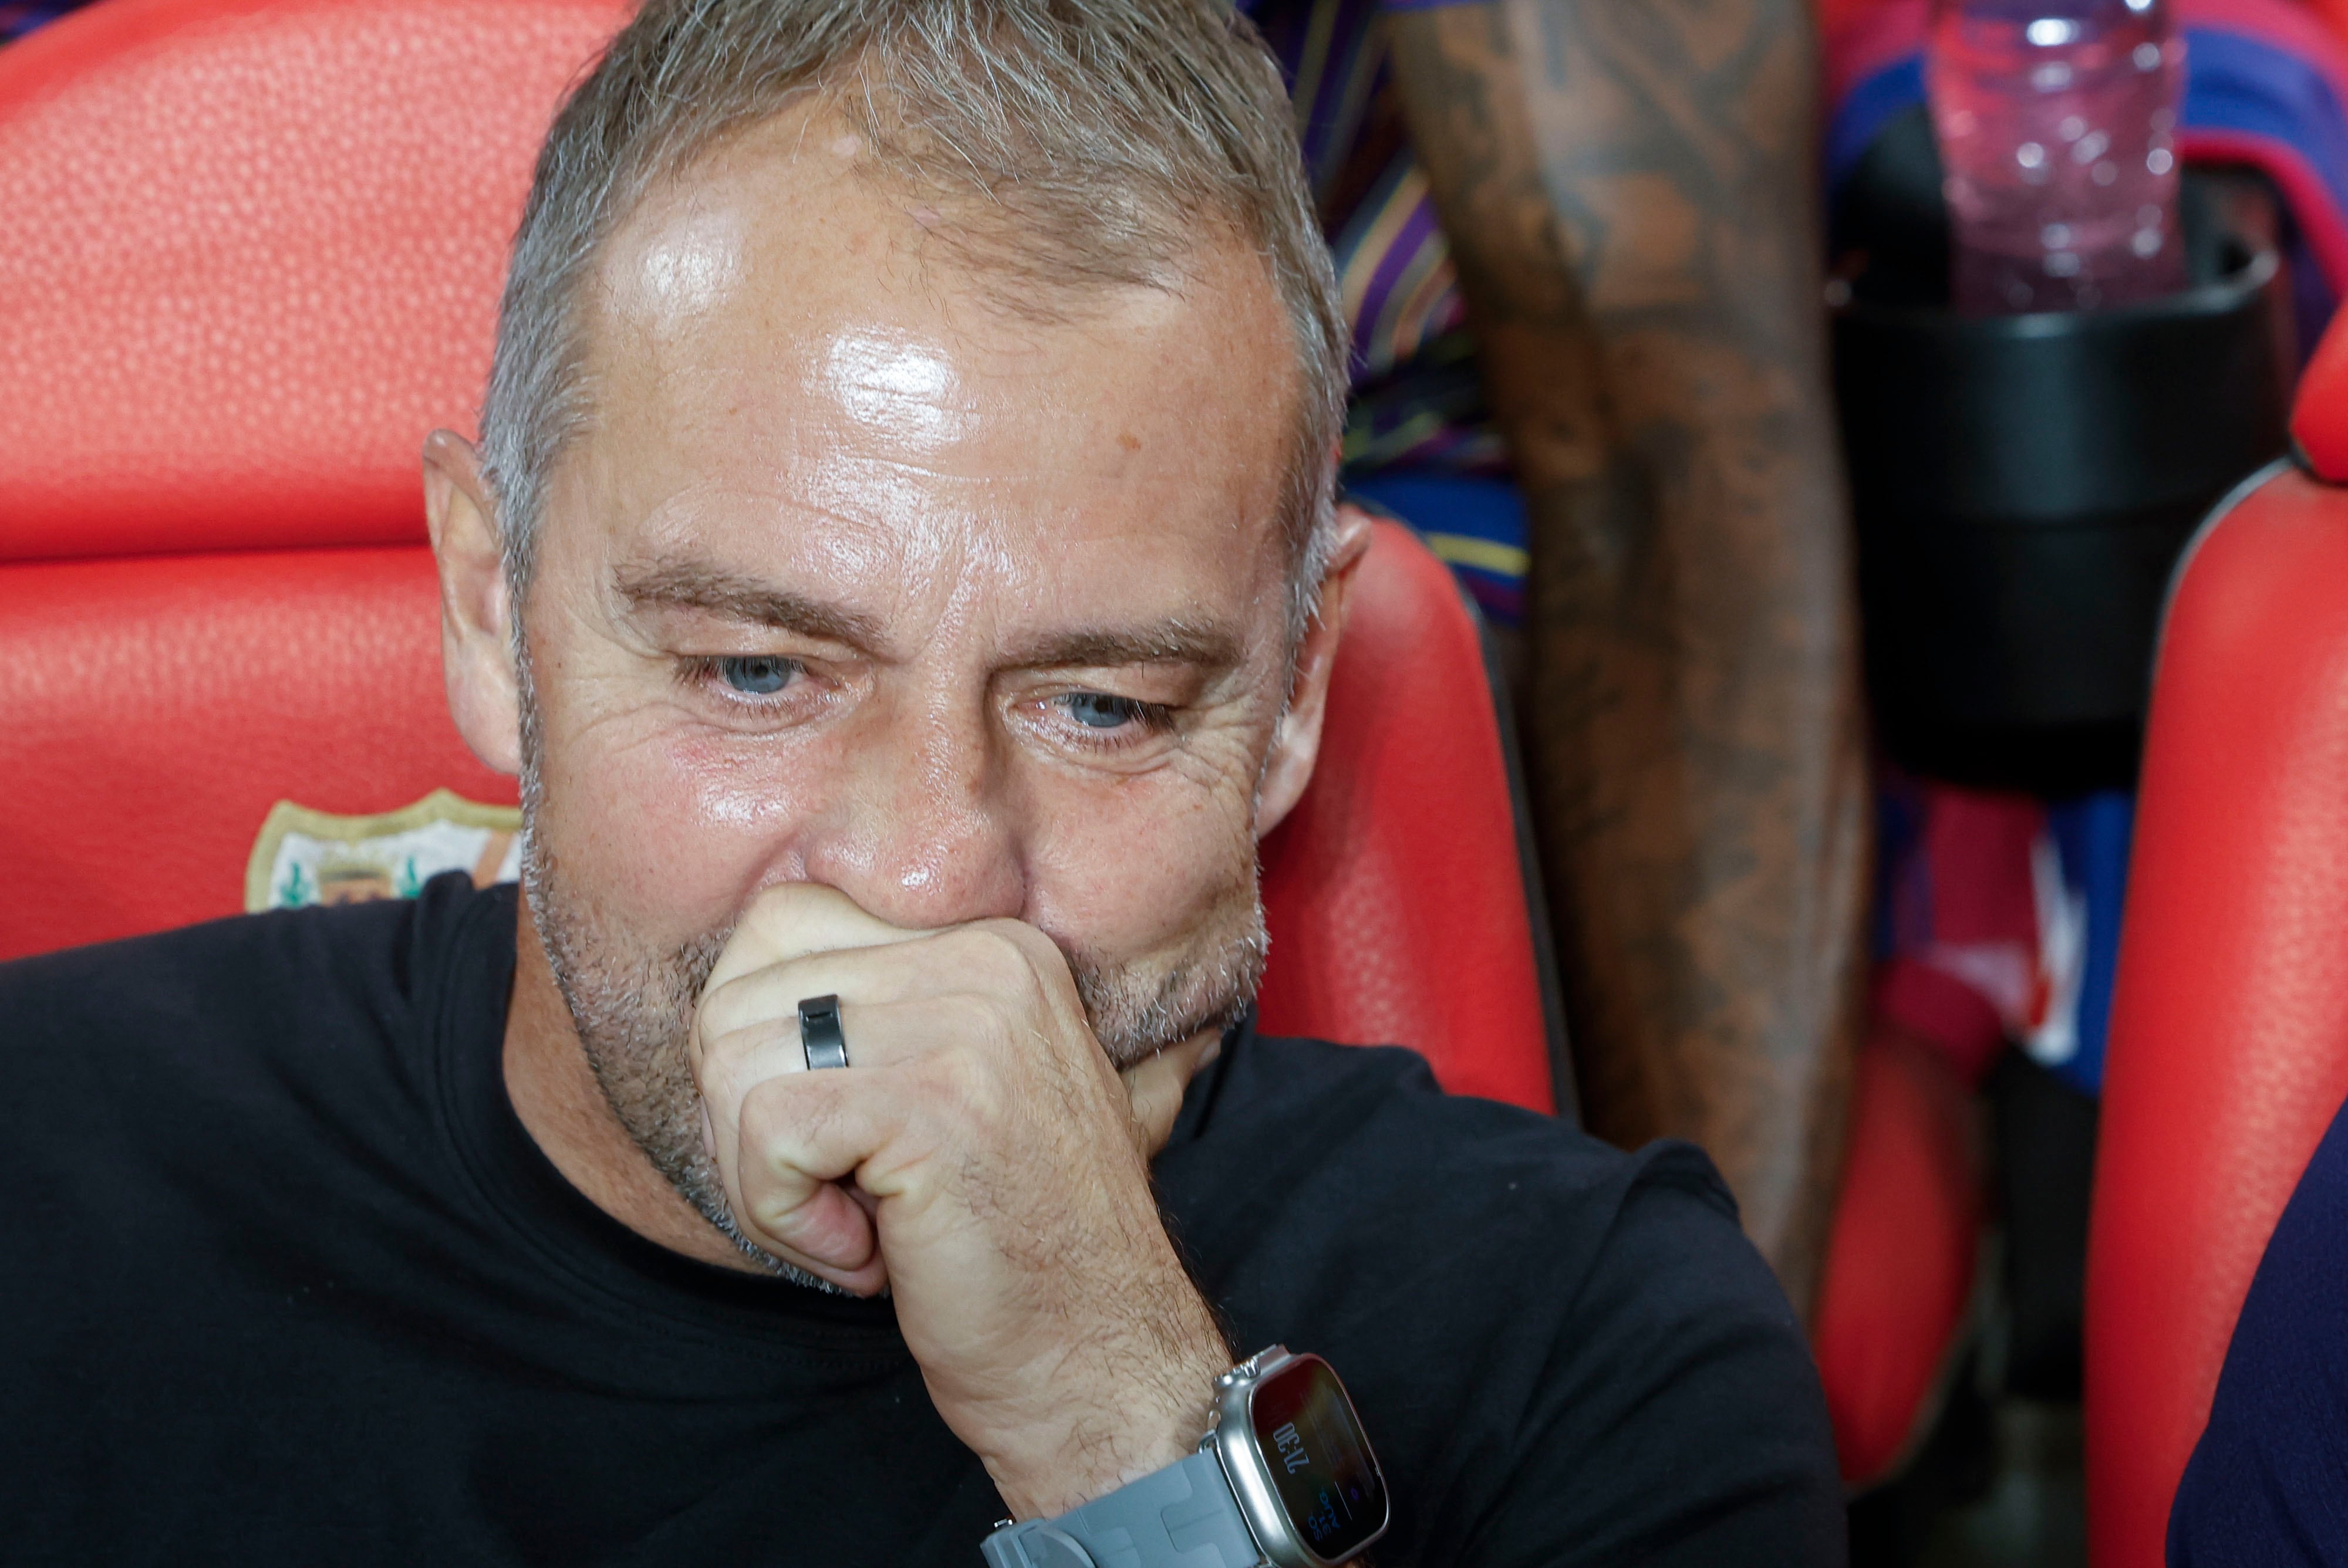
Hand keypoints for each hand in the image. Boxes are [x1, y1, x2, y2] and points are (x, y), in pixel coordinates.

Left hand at [690, 883, 1233, 1517]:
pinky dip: (781, 1215)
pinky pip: (765, 1130)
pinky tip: (864, 1254)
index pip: (779, 926)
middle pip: (737, 993)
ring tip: (852, 1227)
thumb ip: (876, 1016)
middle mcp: (986, 957)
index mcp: (991, 942)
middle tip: (825, 1194)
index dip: (757, 1048)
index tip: (827, 1138)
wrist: (1100, 1361)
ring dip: (761, 1177)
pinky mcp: (935, 1102)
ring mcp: (967, 1023)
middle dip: (741, 1117)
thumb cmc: (1011, 1246)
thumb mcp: (956, 1090)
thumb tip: (730, 986)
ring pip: (734, 1058)